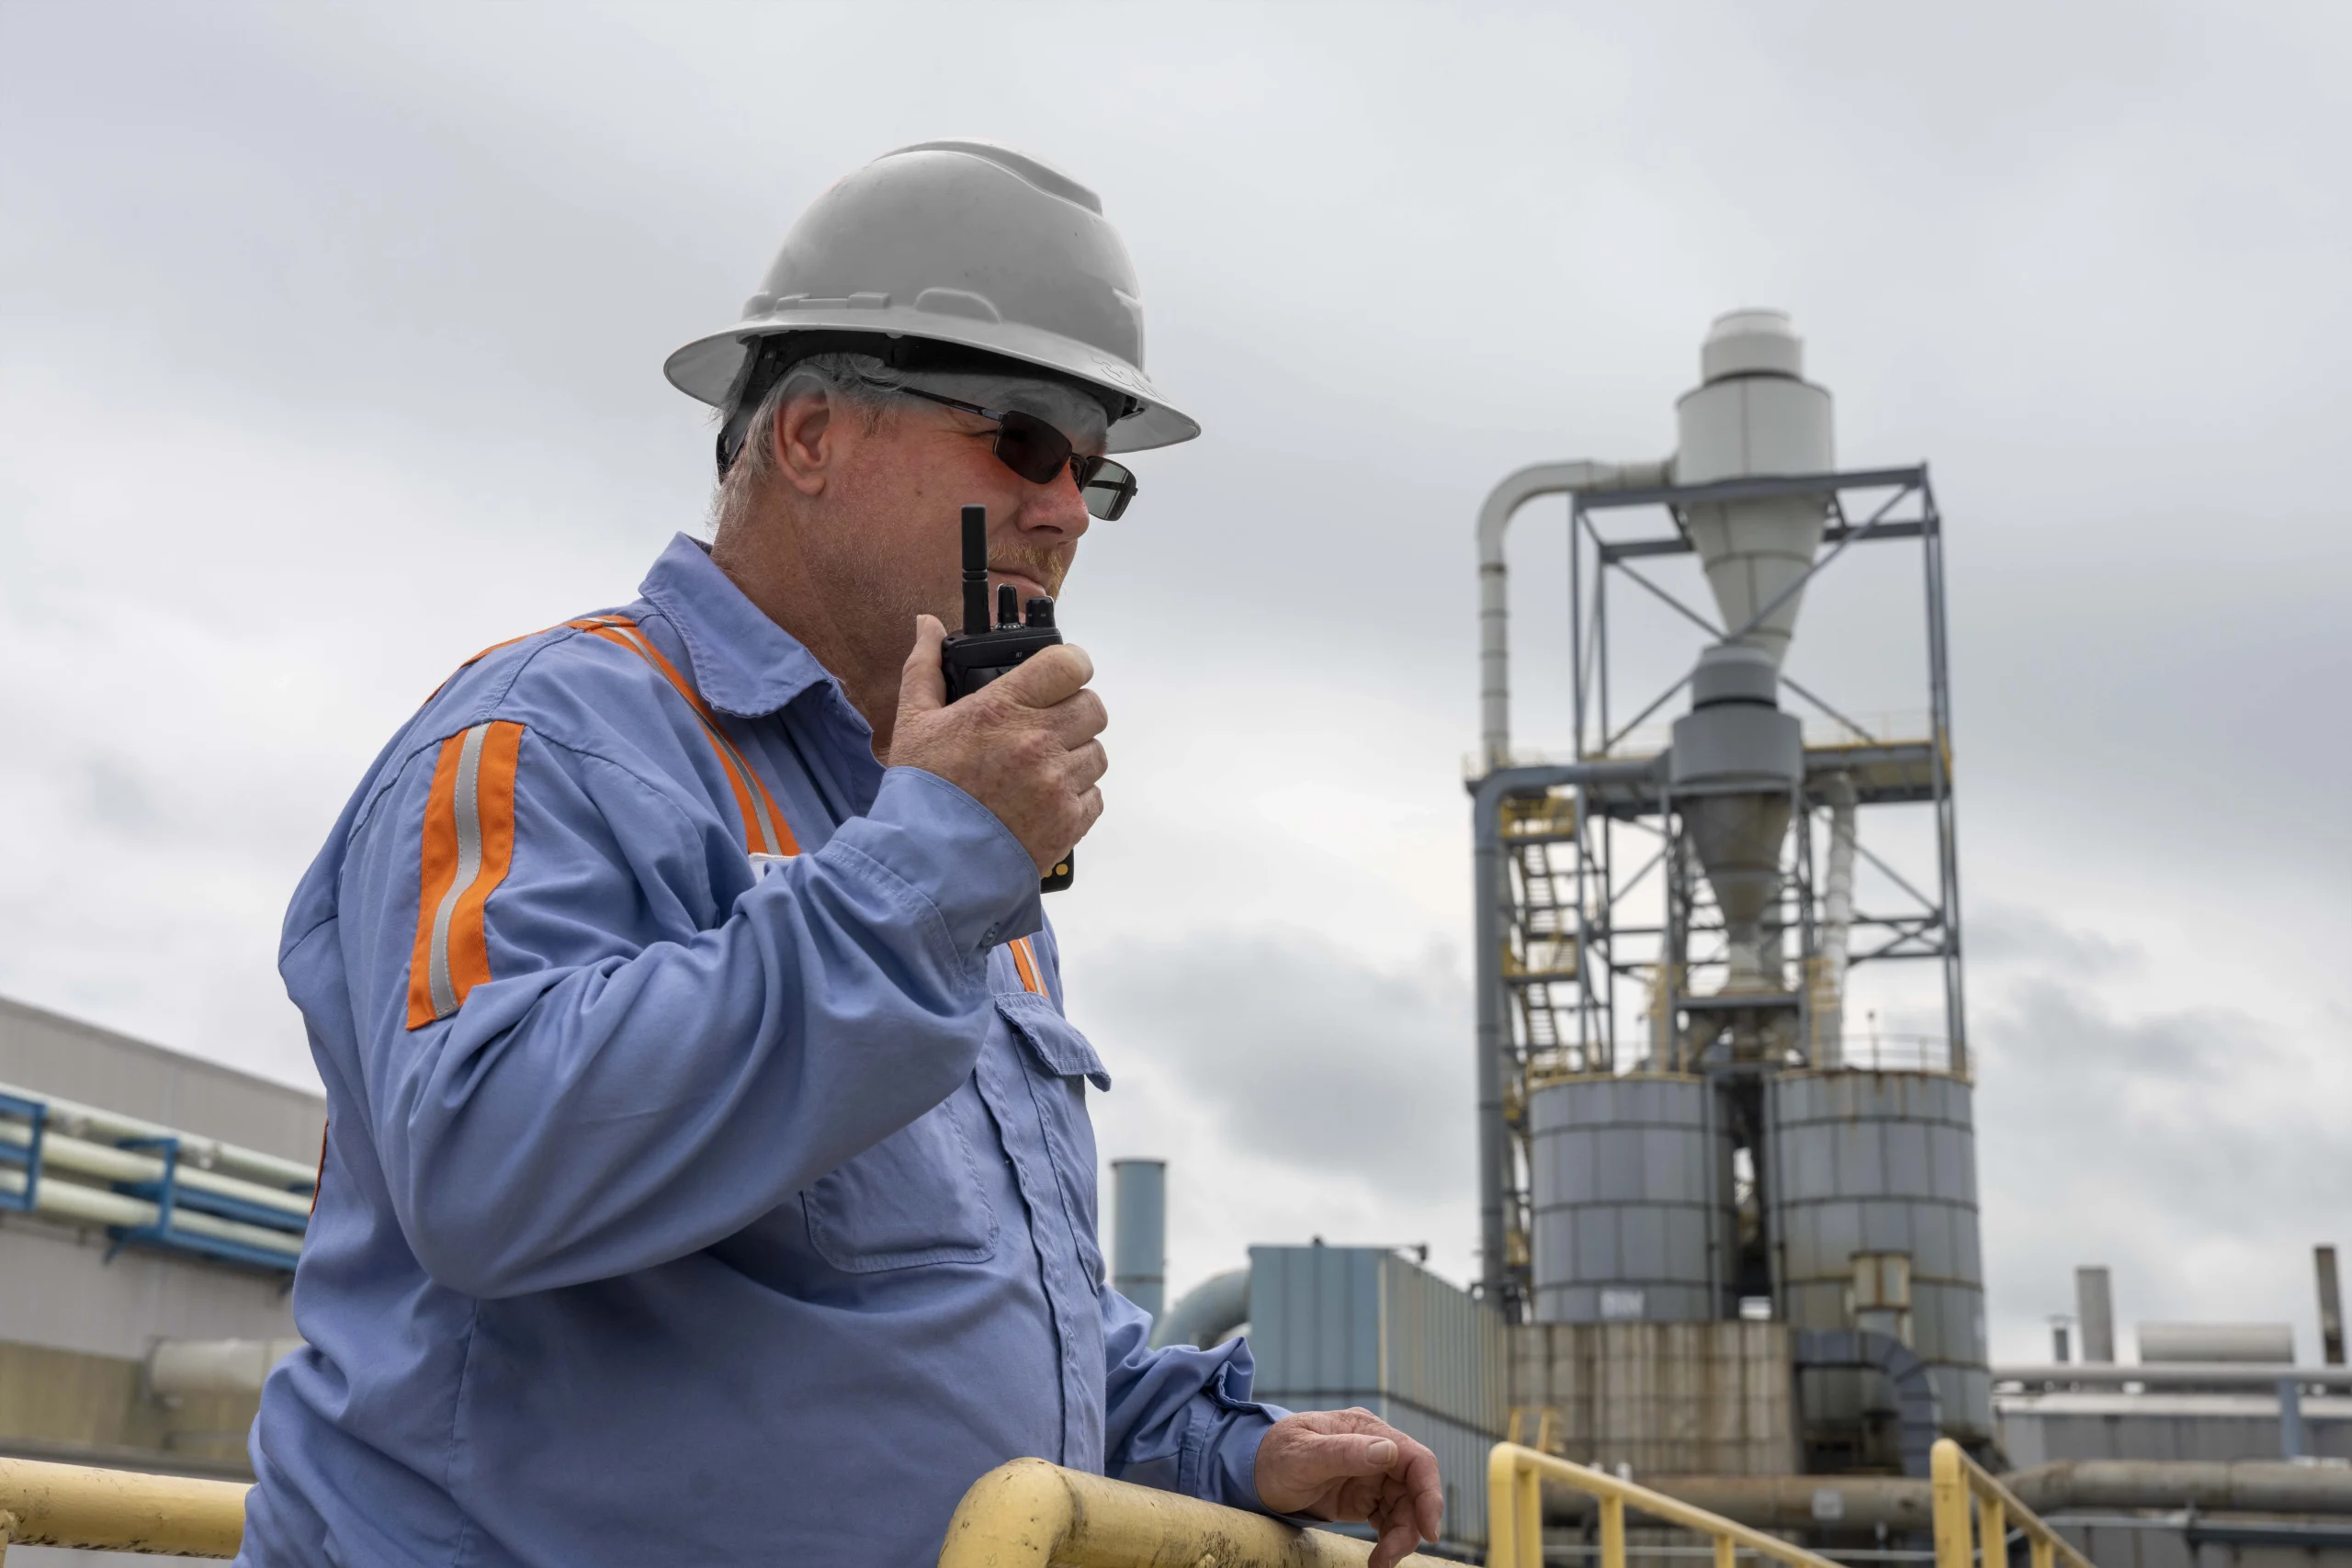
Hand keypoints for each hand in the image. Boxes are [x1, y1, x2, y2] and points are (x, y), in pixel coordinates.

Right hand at [888, 615, 1107, 875]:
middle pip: (1093, 706)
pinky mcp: (1068, 822)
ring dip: (1075, 756)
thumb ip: (924, 667)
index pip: (1069, 665)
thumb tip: (926, 624)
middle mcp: (1038, 742)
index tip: (1061, 675)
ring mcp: (1057, 784)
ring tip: (1041, 769)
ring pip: (1097, 752)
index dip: (1071, 665)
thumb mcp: (913, 721)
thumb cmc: (921, 793)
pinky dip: (1077, 797)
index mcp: (1003, 709)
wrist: (927, 864)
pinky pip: (1095, 796)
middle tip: (1048, 725)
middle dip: (1074, 711)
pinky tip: (1045, 800)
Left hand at [1255, 1407, 1442, 1567]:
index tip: (1429, 1530)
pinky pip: (1389, 1519)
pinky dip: (1389, 1540)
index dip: (1429, 1493)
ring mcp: (1371, 1474)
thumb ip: (1345, 1452)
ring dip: (1400, 1538)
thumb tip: (1389, 1451)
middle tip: (1389, 1557)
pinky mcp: (1364, 1497)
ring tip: (1379, 1563)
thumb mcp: (1303, 1455)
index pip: (1415, 1459)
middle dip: (1411, 1526)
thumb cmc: (1274, 1455)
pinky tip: (1377, 1559)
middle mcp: (1375, 1449)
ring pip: (1405, 1508)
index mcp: (1366, 1429)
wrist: (1251, 1471)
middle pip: (1414, 1489)